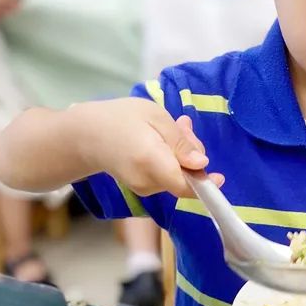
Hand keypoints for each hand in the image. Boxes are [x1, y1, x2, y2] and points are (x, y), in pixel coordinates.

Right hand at [79, 100, 221, 199]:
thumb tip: (202, 164)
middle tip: (184, 126)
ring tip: (172, 128)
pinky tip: (162, 140)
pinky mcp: (142, 189)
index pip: (185, 185)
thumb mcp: (155, 116)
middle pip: (185, 178)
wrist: (85, 135)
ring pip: (177, 177)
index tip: (220, 176)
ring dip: (182, 154)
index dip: (205, 183)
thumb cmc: (120, 118)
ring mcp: (143, 189)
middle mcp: (147, 182)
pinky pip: (166, 176)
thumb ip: (180, 142)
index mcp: (151, 161)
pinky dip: (171, 160)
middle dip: (192, 155)